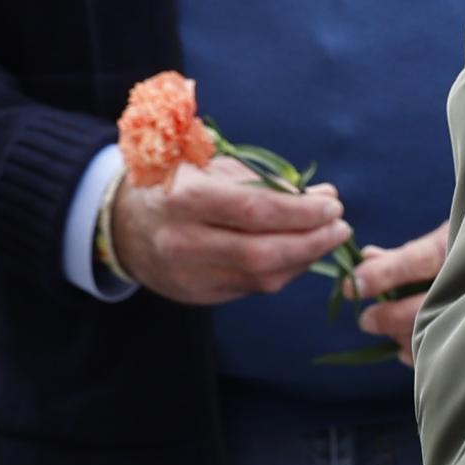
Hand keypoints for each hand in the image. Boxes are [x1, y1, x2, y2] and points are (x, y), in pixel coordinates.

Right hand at [108, 154, 349, 306]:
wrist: (124, 225)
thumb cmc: (178, 185)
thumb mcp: (214, 167)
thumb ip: (267, 181)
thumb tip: (323, 195)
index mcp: (186, 199)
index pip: (255, 211)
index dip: (301, 212)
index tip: (332, 205)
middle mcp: (184, 241)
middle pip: (262, 253)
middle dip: (311, 242)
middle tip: (340, 228)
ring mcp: (189, 274)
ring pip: (261, 278)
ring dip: (304, 260)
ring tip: (327, 240)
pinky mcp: (198, 296)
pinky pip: (252, 289)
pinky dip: (284, 273)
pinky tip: (300, 255)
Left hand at [348, 218, 449, 354]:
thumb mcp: (444, 237)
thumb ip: (404, 254)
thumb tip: (365, 258)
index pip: (421, 260)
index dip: (385, 273)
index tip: (352, 285)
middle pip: (429, 303)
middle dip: (390, 316)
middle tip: (365, 321)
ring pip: (441, 328)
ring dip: (404, 335)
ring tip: (384, 331)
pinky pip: (453, 348)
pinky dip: (425, 352)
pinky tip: (406, 350)